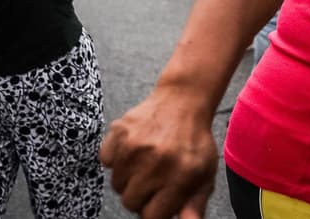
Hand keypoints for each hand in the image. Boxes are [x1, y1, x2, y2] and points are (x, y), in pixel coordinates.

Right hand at [100, 89, 217, 218]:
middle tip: (153, 179)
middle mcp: (156, 162)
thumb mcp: (204, 175)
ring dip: (128, 179)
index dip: (155, 210)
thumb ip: (194, 206)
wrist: (183, 101)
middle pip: (130, 202)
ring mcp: (135, 146)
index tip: (160, 200)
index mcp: (181, 176)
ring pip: (116, 185)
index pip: (152, 216)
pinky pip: (105, 161)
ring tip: (146, 162)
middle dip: (141, 196)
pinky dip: (116, 158)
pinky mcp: (119, 131)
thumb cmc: (194, 142)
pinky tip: (134, 148)